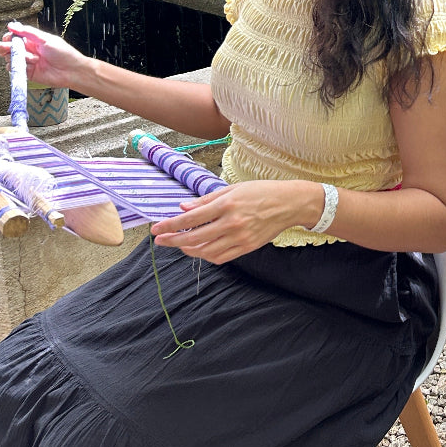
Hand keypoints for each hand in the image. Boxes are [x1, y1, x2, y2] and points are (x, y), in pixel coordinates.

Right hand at [0, 23, 87, 90]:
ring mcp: (26, 62)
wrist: (71, 71)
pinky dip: (20, 67)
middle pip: (6, 48)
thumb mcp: (46, 39)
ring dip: (20, 57)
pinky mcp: (27, 73)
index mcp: (32, 40)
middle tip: (11, 48)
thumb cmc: (63, 53)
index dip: (8, 37)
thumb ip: (28, 32)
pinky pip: (14, 70)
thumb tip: (11, 25)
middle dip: (6, 47)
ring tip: (35, 59)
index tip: (10, 38)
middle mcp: (27, 50)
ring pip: (10, 58)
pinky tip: (32, 65)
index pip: (13, 37)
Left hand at [149, 180, 321, 263]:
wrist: (289, 204)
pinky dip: (207, 256)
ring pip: (205, 251)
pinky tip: (200, 249)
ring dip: (189, 250)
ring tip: (181, 244)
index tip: (156, 230)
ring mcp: (240, 237)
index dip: (170, 225)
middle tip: (160, 241)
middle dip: (173, 241)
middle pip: (194, 237)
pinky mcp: (247, 247)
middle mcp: (231, 222)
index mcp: (227, 204)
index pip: (191, 218)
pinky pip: (220, 257)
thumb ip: (207, 199)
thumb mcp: (233, 189)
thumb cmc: (261, 192)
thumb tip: (183, 208)